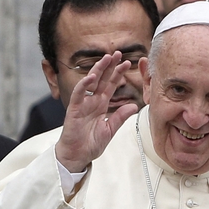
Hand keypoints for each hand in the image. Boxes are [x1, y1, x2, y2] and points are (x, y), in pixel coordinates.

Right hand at [55, 52, 138, 172]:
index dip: (118, 74)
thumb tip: (134, 106)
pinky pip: (79, 94)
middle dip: (109, 66)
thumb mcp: (110, 129)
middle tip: (117, 53)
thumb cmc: (91, 143)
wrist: (78, 155)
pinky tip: (91, 76)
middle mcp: (92, 101)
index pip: (111, 85)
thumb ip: (120, 116)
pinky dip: (84, 85)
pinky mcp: (74, 109)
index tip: (127, 63)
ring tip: (106, 58)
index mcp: (101, 105)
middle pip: (102, 79)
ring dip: (98, 69)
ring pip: (90, 82)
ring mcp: (83, 104)